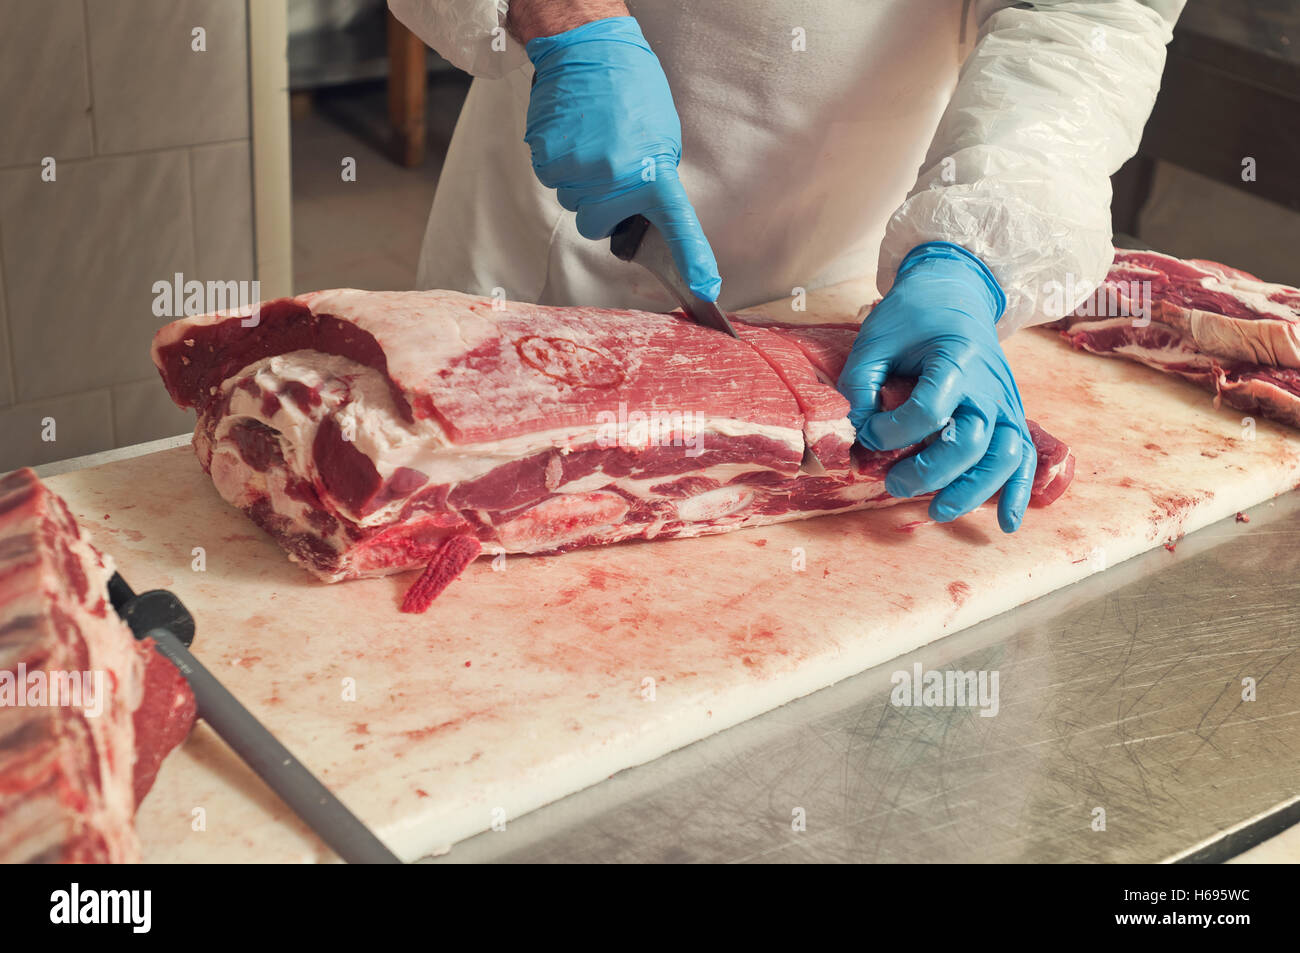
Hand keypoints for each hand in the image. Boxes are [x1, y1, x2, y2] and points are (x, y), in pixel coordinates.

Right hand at [522, 16, 720, 300]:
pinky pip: (552, 178)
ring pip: (572, 202)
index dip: (692, 261)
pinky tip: (572, 133)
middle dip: (601, 207)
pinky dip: (559, 162)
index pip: (678, 227)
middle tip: (609, 169)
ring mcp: (578, 171)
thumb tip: (640, 215)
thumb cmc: (631, 90)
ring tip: (592, 139)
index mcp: (652, 174)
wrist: (589, 49)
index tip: (705, 289)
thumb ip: (652, 182)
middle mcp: (615, 180)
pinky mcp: (548, 157)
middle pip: (597, 226)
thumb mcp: (661, 138)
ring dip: (580, 181)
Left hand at [837, 242, 1035, 532]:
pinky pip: (1025, 457)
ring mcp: (1005, 402)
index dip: (893, 431)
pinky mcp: (1011, 415)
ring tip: (938, 512)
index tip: (869, 432)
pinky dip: (1018, 493)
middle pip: (971, 442)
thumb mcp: (876, 338)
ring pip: (1004, 457)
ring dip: (973, 491)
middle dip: (930, 472)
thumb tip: (851, 432)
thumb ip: (860, 383)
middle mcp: (987, 385)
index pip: (930, 410)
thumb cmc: (913, 315)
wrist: (956, 292)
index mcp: (955, 358)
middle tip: (893, 485)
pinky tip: (1006, 524)